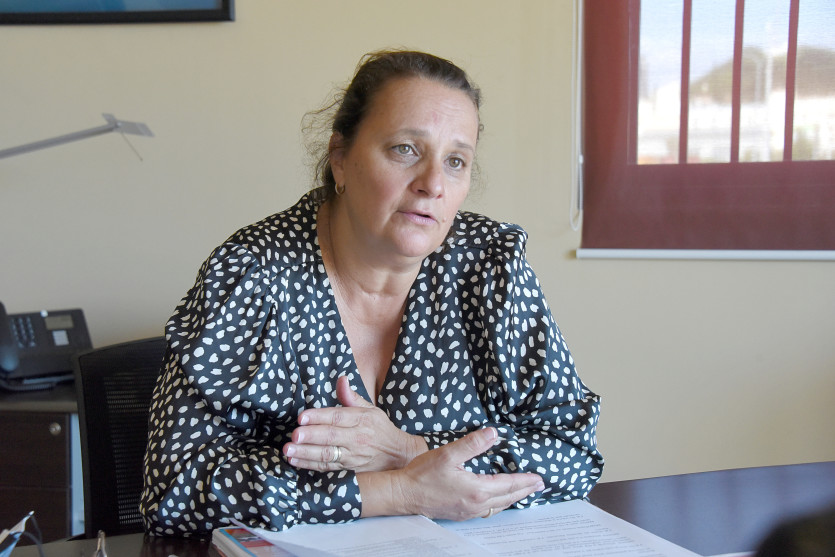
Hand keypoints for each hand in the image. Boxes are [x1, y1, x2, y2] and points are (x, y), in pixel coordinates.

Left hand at [283, 376, 427, 471]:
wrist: (397, 454)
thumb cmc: (379, 429)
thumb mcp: (370, 409)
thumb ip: (352, 397)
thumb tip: (341, 379)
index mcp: (362, 419)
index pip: (338, 417)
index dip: (319, 417)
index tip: (302, 417)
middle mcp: (357, 437)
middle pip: (331, 436)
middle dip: (311, 436)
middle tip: (294, 435)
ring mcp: (352, 455)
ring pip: (327, 454)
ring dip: (306, 453)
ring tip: (289, 450)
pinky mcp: (348, 469)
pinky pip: (327, 468)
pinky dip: (310, 465)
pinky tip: (295, 461)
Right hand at [361, 427, 543, 520]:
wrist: (404, 494)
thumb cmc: (423, 474)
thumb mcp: (448, 454)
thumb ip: (472, 444)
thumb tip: (493, 433)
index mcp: (477, 489)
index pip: (508, 484)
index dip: (524, 480)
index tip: (538, 478)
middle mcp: (476, 504)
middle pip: (507, 498)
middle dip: (524, 491)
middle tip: (539, 486)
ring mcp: (468, 511)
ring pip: (498, 506)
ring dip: (513, 498)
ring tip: (523, 492)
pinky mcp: (460, 513)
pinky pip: (488, 510)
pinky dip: (499, 504)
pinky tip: (497, 500)